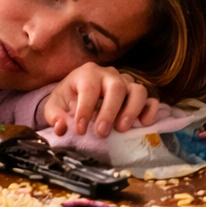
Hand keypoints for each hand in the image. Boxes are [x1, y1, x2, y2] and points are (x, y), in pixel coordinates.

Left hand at [40, 63, 159, 136]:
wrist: (80, 94)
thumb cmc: (69, 99)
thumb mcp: (55, 105)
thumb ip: (54, 116)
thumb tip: (62, 127)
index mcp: (88, 73)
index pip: (89, 89)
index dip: (85, 110)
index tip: (80, 130)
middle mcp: (110, 74)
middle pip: (116, 87)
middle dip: (109, 111)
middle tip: (101, 132)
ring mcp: (127, 83)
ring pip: (138, 89)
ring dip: (132, 110)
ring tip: (121, 129)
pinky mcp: (138, 94)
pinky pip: (151, 98)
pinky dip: (150, 110)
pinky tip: (144, 124)